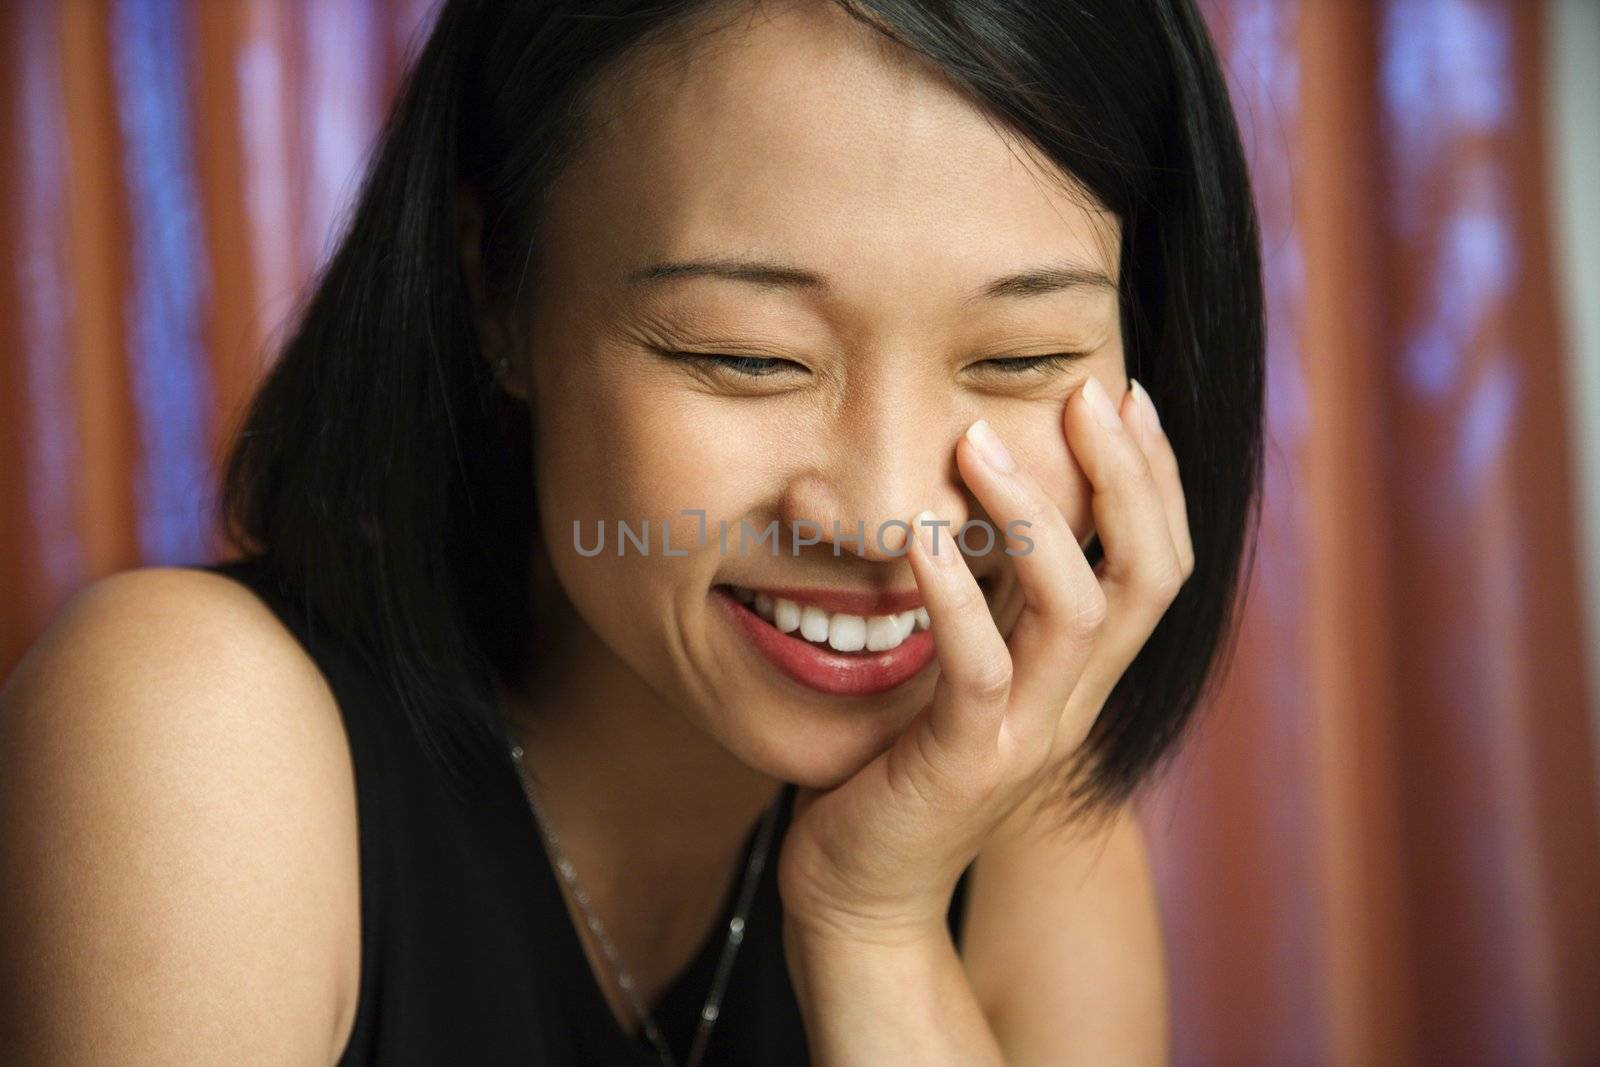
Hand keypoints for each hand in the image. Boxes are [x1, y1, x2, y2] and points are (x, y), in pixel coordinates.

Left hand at [776, 374, 1194, 946]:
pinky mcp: (964, 765)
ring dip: (1040, 517)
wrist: (863, 894)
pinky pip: (980, 671)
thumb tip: (977, 497)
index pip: (1157, 564)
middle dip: (1129, 474)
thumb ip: (989, 600)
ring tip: (979, 441)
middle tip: (1089, 388)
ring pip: (1079, 615)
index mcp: (1080, 674)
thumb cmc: (900, 766)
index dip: (1154, 478)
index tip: (1122, 395)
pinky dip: (955, 596)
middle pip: (1150, 576)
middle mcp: (1074, 702)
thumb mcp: (963, 667)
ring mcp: (1026, 738)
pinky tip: (922, 536)